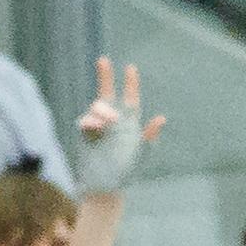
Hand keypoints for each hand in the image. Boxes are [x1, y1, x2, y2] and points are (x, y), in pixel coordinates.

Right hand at [74, 54, 163, 195]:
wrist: (104, 186)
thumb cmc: (126, 172)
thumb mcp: (141, 154)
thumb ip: (149, 136)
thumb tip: (161, 118)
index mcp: (129, 124)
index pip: (130, 98)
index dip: (130, 83)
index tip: (130, 67)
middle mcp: (113, 121)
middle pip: (108, 93)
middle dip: (105, 77)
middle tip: (103, 60)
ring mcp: (98, 126)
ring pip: (97, 107)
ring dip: (101, 111)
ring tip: (107, 123)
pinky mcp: (85, 133)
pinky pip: (85, 121)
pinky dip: (90, 122)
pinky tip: (94, 129)